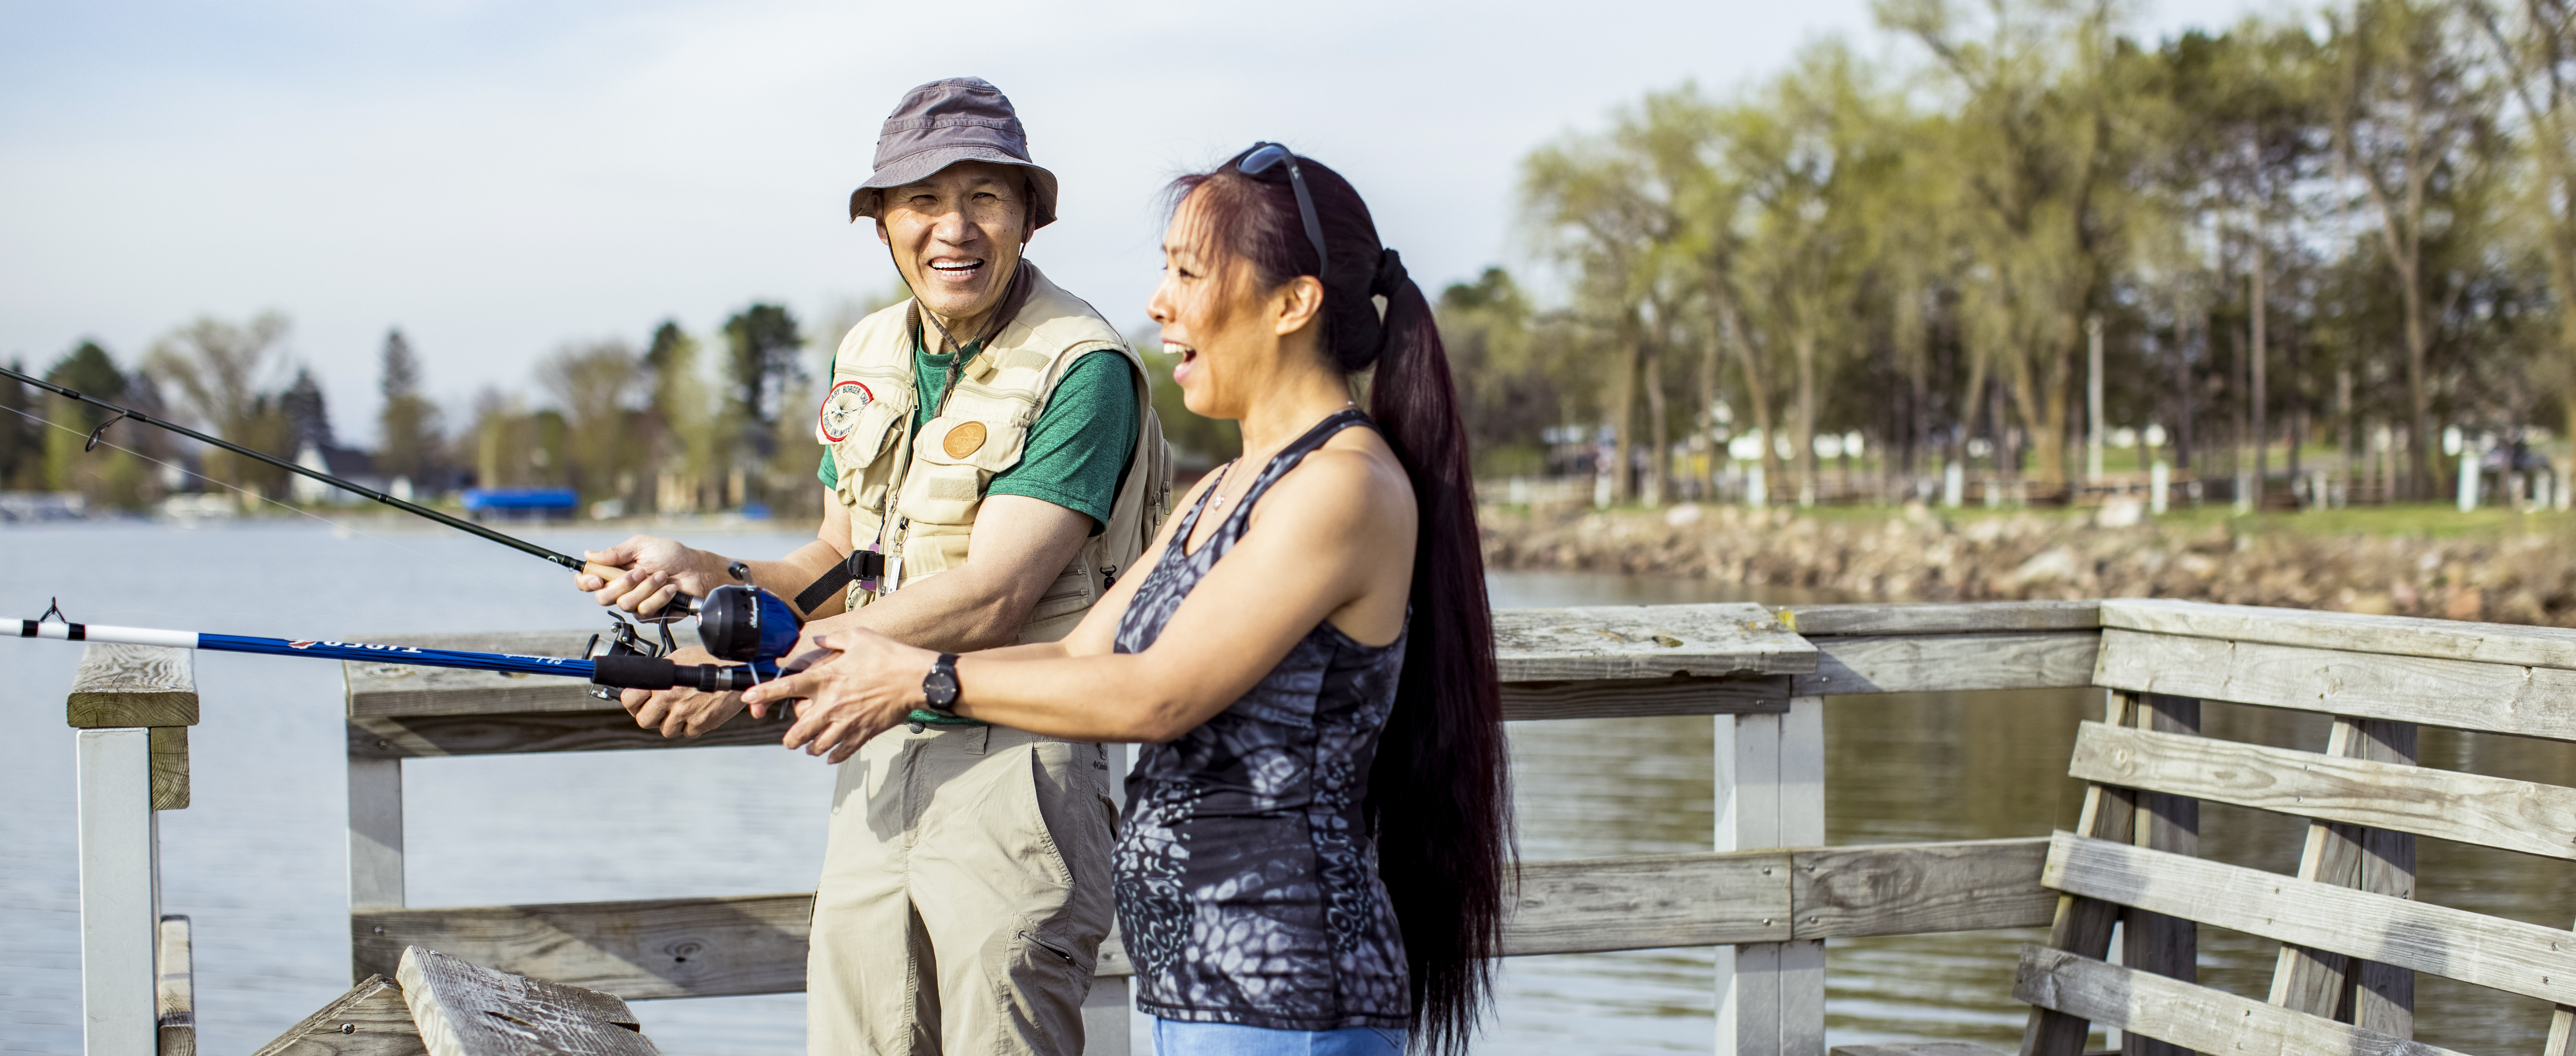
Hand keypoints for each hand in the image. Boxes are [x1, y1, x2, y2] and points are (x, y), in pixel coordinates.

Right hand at [579, 535, 721, 615]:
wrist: (696, 571)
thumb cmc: (672, 556)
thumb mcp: (642, 546)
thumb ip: (616, 552)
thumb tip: (589, 554)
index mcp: (616, 571)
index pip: (589, 581)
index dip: (586, 583)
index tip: (597, 580)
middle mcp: (622, 589)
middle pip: (603, 597)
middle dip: (622, 584)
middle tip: (640, 572)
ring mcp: (635, 603)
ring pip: (625, 604)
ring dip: (646, 588)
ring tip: (661, 576)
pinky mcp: (650, 614)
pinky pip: (645, 611)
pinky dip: (659, 597)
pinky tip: (670, 589)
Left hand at [619, 646, 750, 737]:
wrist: (739, 667)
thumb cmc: (711, 659)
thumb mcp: (679, 657)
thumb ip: (660, 673)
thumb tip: (645, 683)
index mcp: (662, 680)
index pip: (630, 699)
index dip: (632, 703)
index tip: (638, 703)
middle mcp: (671, 698)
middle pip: (644, 720)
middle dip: (651, 716)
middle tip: (659, 709)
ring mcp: (687, 713)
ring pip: (666, 731)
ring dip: (672, 722)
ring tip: (681, 709)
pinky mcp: (702, 723)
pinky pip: (688, 733)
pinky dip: (691, 726)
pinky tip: (696, 712)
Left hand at [741, 630, 935, 763]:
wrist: (916, 678)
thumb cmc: (888, 655)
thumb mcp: (858, 637)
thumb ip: (833, 640)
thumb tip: (817, 641)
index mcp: (826, 679)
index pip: (786, 687)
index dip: (763, 693)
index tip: (747, 699)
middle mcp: (831, 704)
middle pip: (798, 731)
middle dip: (790, 739)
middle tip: (790, 740)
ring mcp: (847, 722)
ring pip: (818, 746)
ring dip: (811, 748)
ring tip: (811, 747)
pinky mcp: (863, 733)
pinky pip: (842, 752)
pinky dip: (834, 756)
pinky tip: (832, 756)